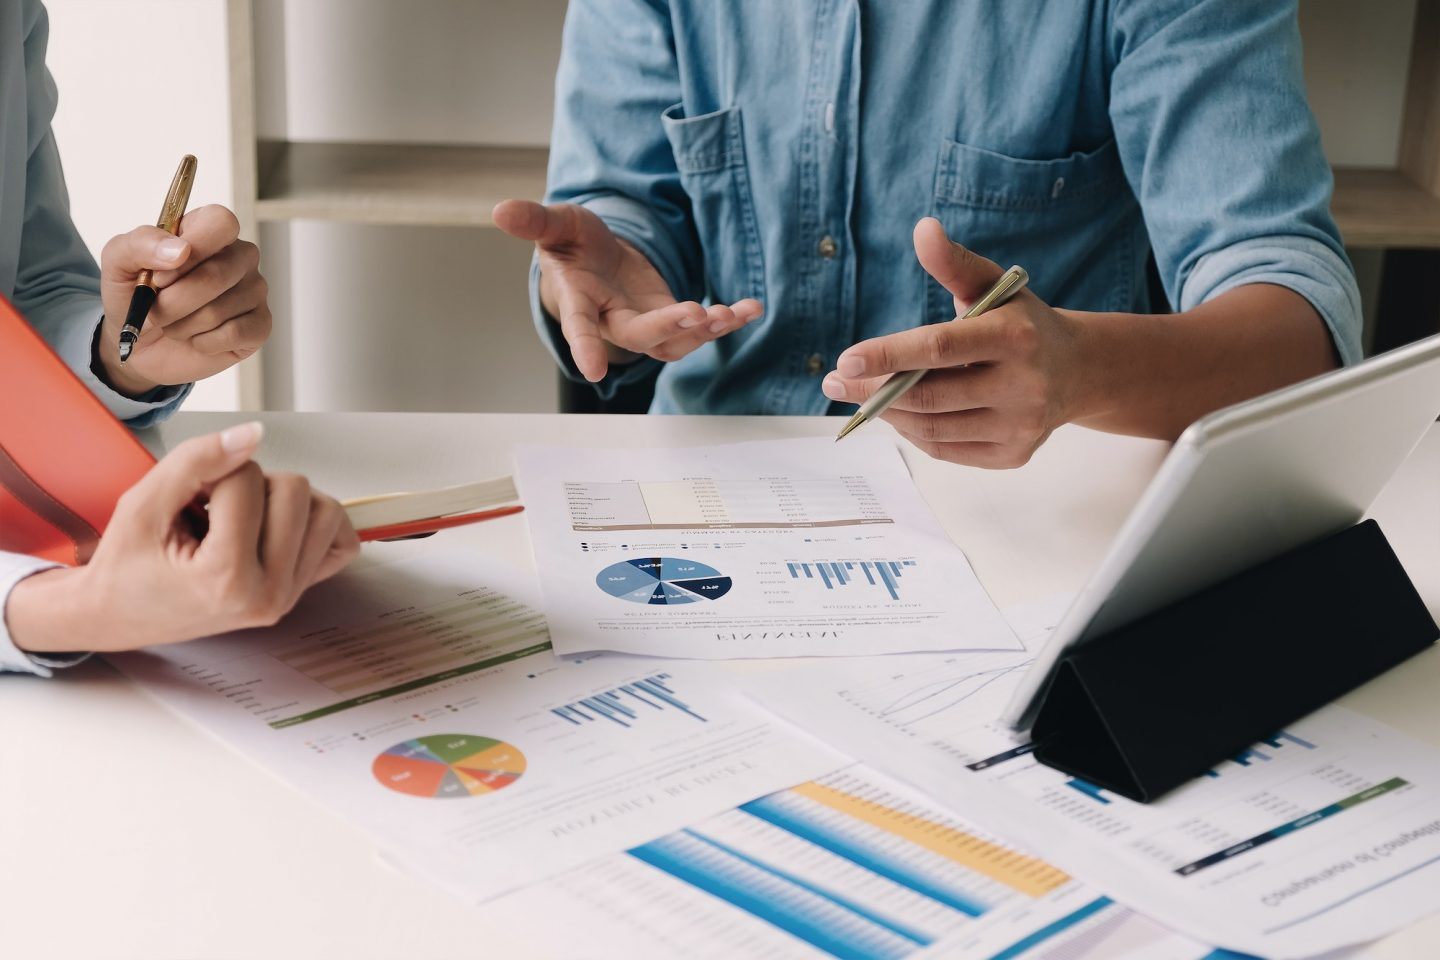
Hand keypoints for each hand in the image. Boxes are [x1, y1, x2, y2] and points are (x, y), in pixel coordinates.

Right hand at [6, 423, 359, 654]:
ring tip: (240, 517)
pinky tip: (275, 525)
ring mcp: (289, 596)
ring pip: (325, 509)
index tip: (187, 501)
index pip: (246, 480)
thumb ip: (196, 460)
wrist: (120, 614)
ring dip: (284, 499)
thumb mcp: (142, 504)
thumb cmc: (126, 565)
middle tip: (214, 508)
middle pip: (296, 490)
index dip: (212, 472)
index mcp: (225, 578)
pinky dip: (315, 521)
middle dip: (252, 482)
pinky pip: (341, 541)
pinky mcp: (301, 591)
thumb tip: (254, 433)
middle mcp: (268, 594)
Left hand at [96, 205, 270, 395]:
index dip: (193, 248)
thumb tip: (179, 249)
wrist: (138, 344)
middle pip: (216, 274)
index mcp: (207, 232)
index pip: (221, 223)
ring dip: (183, 325)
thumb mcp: (118, 262)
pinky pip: (234, 334)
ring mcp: (253, 291)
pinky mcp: (260, 325)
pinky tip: (196, 338)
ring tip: (175, 324)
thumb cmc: (133, 296)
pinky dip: (202, 342)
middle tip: (157, 308)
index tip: (161, 275)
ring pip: (219, 310)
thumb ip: (140, 244)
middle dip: (173, 301)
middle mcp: (237, 257)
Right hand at [494, 199, 762, 380]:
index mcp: (580, 303)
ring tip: (732, 313)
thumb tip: (500, 210)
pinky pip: (701, 329)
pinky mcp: (672, 319)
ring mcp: (646, 325)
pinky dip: (728, 320)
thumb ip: (534, 222)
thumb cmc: (572, 245)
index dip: (586, 348)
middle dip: (668, 327)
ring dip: (706, 331)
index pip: (580, 328)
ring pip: (677, 342)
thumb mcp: (555, 225)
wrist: (595, 261)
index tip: (592, 370)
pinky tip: (752, 307)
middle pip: (641, 335)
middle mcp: (614, 322)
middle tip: (693, 313)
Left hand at [822, 218, 1082, 467]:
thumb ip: (954, 262)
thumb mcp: (993, 285)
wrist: (1076, 371)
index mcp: (1015, 336)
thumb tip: (922, 228)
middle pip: (930, 395)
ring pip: (934, 429)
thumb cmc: (1020, 321)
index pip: (940, 348)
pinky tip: (899, 415)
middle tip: (835, 383)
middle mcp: (1024, 385)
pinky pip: (946, 451)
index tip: (844, 361)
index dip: (889, 355)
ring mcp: (1020, 425)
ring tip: (862, 396)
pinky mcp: (1013, 455)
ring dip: (889, 414)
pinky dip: (913, 434)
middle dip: (873, 390)